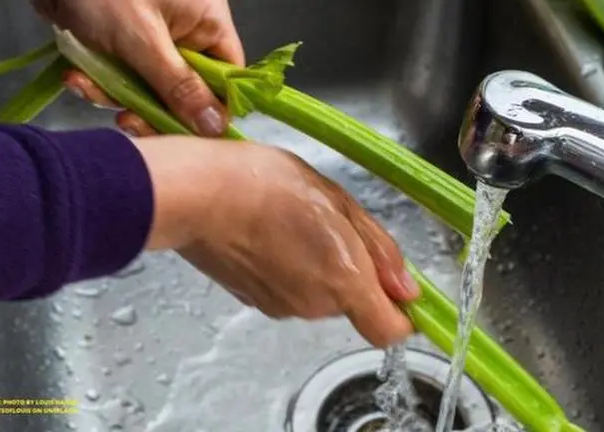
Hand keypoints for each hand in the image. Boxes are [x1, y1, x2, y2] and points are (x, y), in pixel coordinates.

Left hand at [32, 0, 242, 136]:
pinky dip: (99, 82)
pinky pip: (123, 78)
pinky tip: (75, 76)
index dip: (211, 110)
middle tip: (127, 120)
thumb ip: (179, 86)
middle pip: (187, 91)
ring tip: (85, 85)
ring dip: (116, 95)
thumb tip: (217, 127)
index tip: (186, 133)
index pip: (227, 78)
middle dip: (153, 109)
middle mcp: (186, 32)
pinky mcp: (122, 43)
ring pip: (150, 89)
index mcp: (207, 23)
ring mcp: (153, 38)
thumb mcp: (142, 39)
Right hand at [133, 135, 419, 346]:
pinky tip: (270, 235)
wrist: (196, 196)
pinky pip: (288, 290)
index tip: (399, 289)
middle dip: (351, 269)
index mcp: (344, 280)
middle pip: (352, 302)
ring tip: (293, 222)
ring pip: (319, 294)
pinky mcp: (254, 301)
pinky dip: (288, 269)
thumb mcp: (337, 201)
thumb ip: (378, 250)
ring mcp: (281, 307)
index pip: (390, 331)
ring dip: (317, 265)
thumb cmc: (265, 186)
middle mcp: (315, 305)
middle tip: (330, 223)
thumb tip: (407, 290)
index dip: (401, 314)